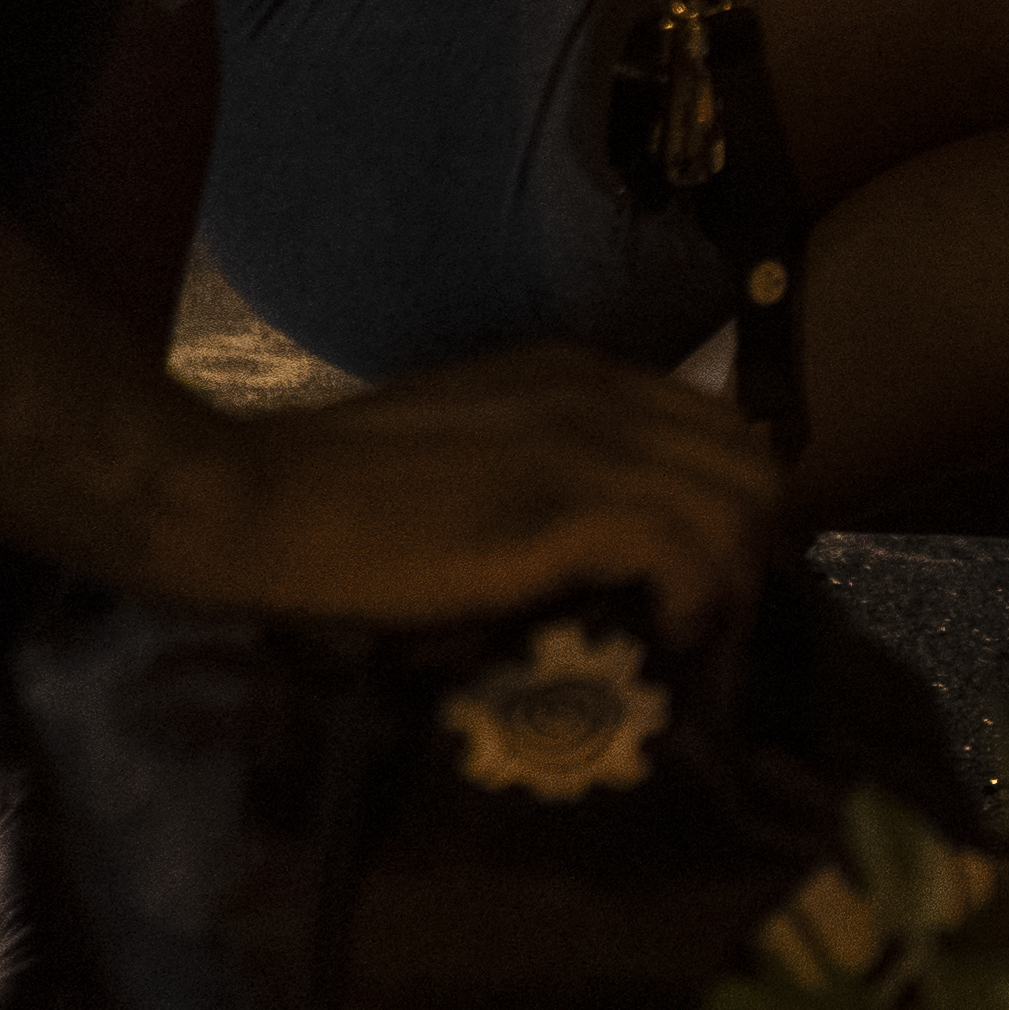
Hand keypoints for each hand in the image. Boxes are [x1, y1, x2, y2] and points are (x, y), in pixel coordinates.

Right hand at [158, 340, 782, 635]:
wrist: (258, 501)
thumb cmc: (344, 496)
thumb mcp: (472, 447)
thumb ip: (548, 466)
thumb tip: (608, 540)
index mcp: (579, 374)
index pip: (720, 428)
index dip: (730, 510)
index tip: (707, 579)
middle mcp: (599, 394)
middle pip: (750, 464)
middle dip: (750, 548)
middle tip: (708, 620)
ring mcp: (584, 446)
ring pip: (739, 505)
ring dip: (733, 582)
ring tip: (686, 635)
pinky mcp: (561, 510)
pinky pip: (690, 551)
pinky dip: (697, 600)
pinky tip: (661, 633)